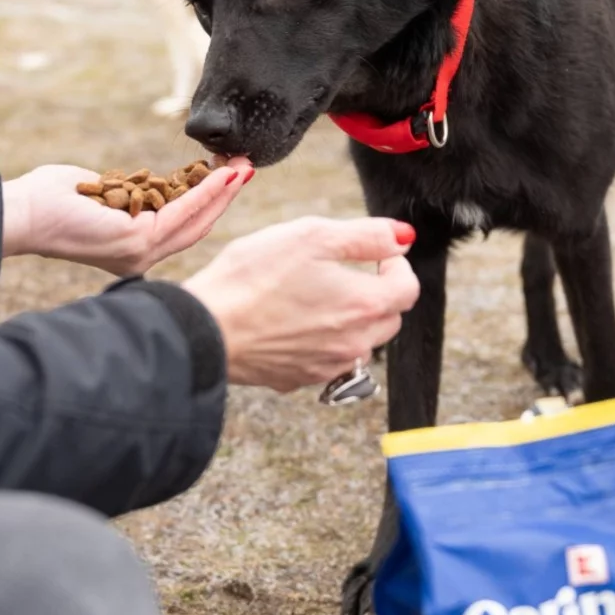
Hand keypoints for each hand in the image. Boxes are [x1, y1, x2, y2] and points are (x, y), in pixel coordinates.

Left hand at [1, 159, 253, 275]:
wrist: (26, 212)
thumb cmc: (54, 199)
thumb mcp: (106, 192)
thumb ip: (132, 190)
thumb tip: (146, 180)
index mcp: (134, 249)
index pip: (181, 225)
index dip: (208, 199)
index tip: (228, 173)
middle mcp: (141, 257)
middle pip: (197, 226)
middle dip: (225, 195)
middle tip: (247, 167)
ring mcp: (142, 253)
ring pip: (196, 221)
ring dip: (222, 192)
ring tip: (243, 167)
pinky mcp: (139, 241)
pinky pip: (182, 213)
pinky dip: (205, 192)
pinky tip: (222, 174)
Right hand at [184, 217, 420, 391]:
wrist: (206, 328)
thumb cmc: (253, 278)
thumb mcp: (312, 236)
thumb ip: (366, 236)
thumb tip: (402, 237)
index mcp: (365, 306)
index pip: (408, 288)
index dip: (395, 266)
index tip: (375, 255)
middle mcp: (355, 343)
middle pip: (388, 317)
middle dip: (375, 292)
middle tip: (342, 271)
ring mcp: (327, 367)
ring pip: (359, 342)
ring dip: (349, 320)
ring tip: (312, 296)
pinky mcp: (299, 379)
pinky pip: (326, 360)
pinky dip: (320, 341)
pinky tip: (291, 322)